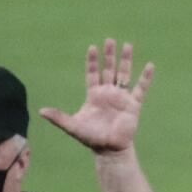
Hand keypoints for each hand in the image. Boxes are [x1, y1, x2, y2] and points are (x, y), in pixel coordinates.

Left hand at [39, 38, 152, 153]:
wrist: (110, 151)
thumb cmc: (91, 139)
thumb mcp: (73, 126)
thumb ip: (58, 117)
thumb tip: (40, 112)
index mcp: (94, 95)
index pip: (92, 74)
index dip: (92, 61)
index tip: (93, 48)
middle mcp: (108, 93)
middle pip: (109, 70)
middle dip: (109, 56)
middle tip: (110, 40)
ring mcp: (121, 98)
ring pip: (124, 74)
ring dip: (126, 60)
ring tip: (128, 45)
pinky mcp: (133, 105)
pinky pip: (141, 88)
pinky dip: (146, 78)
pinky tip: (150, 65)